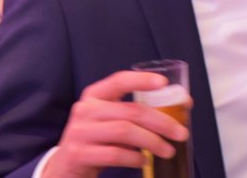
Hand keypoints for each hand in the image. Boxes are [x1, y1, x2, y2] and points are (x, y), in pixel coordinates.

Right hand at [44, 71, 191, 177]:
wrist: (64, 167)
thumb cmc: (97, 139)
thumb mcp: (110, 121)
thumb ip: (136, 113)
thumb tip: (182, 105)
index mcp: (95, 95)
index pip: (119, 81)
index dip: (141, 80)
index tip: (163, 83)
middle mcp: (85, 110)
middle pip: (131, 111)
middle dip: (161, 122)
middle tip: (181, 133)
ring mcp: (80, 132)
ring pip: (125, 131)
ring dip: (152, 142)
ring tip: (168, 150)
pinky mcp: (78, 154)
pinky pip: (114, 154)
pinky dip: (134, 158)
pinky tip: (143, 160)